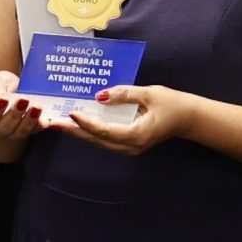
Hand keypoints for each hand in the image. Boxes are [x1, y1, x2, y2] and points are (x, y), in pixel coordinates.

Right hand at [0, 70, 45, 141]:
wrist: (9, 91)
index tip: (3, 99)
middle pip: (4, 128)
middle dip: (15, 115)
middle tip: (24, 101)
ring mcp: (13, 132)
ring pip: (20, 133)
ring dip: (29, 121)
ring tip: (37, 107)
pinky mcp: (29, 131)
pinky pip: (34, 131)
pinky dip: (40, 126)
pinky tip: (46, 120)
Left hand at [59, 84, 197, 155]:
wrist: (188, 118)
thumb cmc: (171, 104)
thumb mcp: (148, 93)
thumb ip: (123, 94)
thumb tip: (99, 96)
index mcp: (137, 135)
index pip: (105, 131)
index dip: (87, 123)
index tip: (72, 113)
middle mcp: (131, 146)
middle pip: (97, 140)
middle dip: (75, 131)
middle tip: (54, 122)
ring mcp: (130, 147)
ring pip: (99, 142)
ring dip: (80, 132)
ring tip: (61, 123)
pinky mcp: (128, 143)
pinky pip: (106, 139)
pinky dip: (91, 131)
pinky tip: (79, 123)